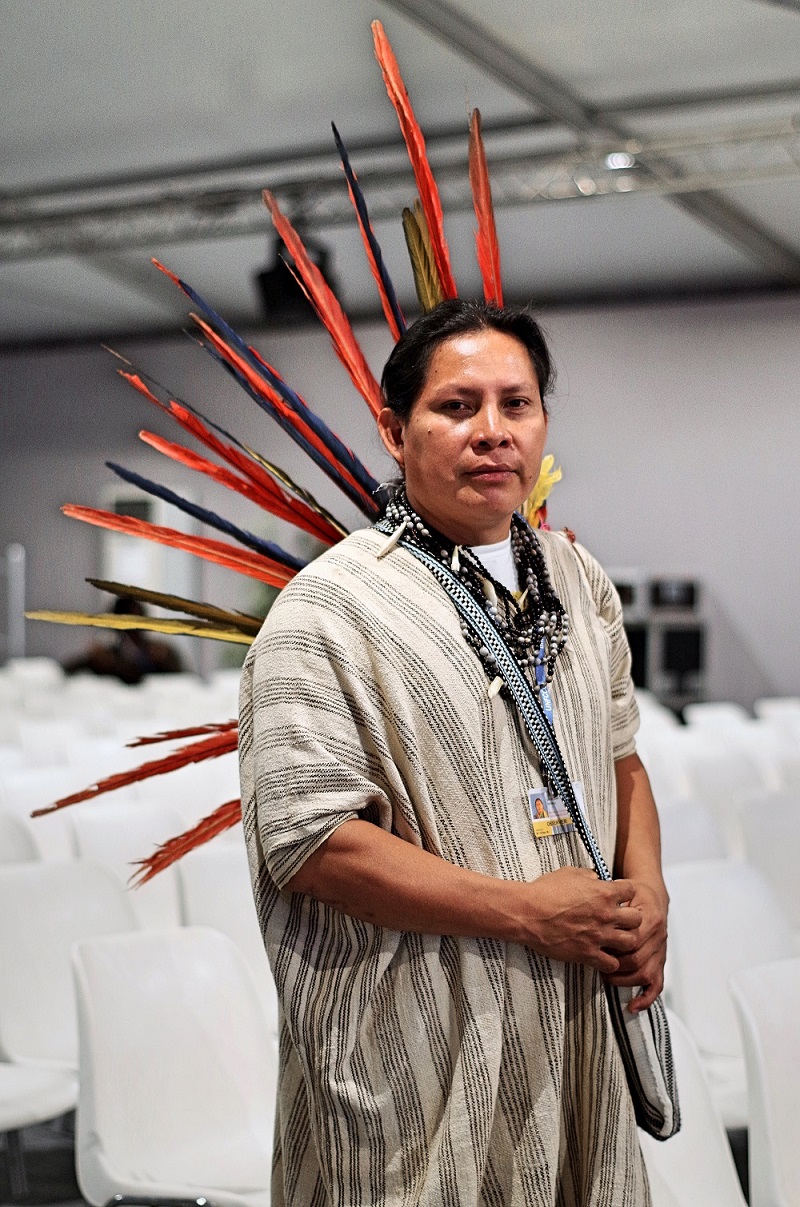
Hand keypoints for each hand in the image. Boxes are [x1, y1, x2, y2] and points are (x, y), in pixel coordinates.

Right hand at [521, 867, 642, 974]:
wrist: (527, 913)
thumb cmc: (544, 892)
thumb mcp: (569, 873)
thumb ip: (588, 876)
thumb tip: (595, 878)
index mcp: (603, 893)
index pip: (631, 891)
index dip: (626, 893)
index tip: (620, 897)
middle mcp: (606, 915)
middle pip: (637, 919)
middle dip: (631, 919)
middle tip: (622, 920)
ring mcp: (598, 936)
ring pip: (630, 943)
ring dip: (625, 941)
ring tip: (616, 940)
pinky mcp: (588, 954)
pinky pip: (611, 964)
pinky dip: (610, 962)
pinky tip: (603, 956)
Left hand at [603, 880, 667, 1011]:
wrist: (653, 895)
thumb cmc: (634, 891)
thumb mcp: (623, 887)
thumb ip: (611, 897)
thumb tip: (590, 904)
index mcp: (649, 916)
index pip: (633, 938)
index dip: (614, 946)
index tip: (596, 946)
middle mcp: (658, 935)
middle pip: (637, 959)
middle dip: (615, 964)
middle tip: (597, 963)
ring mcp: (660, 950)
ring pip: (646, 973)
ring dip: (625, 980)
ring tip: (607, 978)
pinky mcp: (660, 960)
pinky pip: (657, 983)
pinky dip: (646, 997)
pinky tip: (633, 1006)